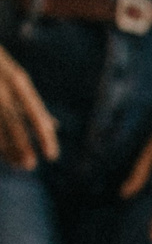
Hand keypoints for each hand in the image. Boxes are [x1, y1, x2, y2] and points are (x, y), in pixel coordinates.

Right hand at [0, 46, 58, 169]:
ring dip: (6, 147)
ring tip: (17, 165)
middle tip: (31, 166)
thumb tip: (54, 126)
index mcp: (18, 80)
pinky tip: (2, 153)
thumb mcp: (16, 78)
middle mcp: (1, 85)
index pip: (35, 112)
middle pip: (14, 121)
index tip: (52, 156)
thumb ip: (31, 103)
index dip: (44, 135)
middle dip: (22, 145)